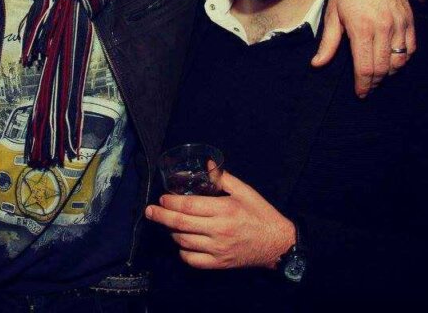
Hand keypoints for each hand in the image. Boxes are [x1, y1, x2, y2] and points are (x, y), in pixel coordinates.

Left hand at [145, 171, 294, 269]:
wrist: (278, 243)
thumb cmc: (260, 214)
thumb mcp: (245, 191)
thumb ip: (223, 178)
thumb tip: (207, 163)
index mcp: (224, 210)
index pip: (189, 206)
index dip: (171, 202)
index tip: (162, 198)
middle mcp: (218, 230)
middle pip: (180, 223)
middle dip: (161, 216)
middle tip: (150, 212)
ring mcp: (217, 249)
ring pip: (183, 242)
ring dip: (172, 232)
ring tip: (168, 223)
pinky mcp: (219, 263)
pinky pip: (192, 260)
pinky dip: (182, 252)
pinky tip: (181, 243)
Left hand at [312, 0, 415, 97]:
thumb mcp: (332, 13)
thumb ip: (328, 43)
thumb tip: (318, 64)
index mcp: (362, 29)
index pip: (365, 68)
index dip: (363, 85)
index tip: (360, 93)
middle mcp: (383, 28)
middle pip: (383, 68)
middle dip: (375, 82)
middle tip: (367, 87)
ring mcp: (399, 23)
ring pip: (399, 61)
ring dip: (389, 73)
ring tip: (378, 76)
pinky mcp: (408, 19)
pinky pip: (410, 47)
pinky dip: (403, 58)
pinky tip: (393, 61)